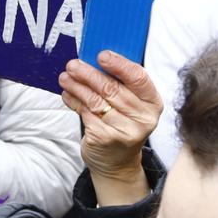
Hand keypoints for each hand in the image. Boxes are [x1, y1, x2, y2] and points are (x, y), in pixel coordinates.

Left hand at [58, 51, 162, 207]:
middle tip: (73, 64)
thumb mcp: (130, 105)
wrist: (117, 162)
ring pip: (95, 101)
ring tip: (65, 77)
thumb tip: (95, 58)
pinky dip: (73, 101)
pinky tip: (67, 94)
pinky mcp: (105, 139)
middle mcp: (142, 118)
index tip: (101, 55)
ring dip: (77, 86)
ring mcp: (124, 131)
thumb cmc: (122, 124)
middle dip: (89, 74)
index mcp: (152, 104)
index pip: (139, 78)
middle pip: (112, 89)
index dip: (119, 64)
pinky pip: (85, 114)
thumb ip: (120, 83)